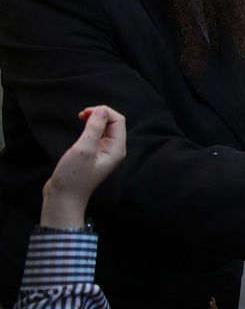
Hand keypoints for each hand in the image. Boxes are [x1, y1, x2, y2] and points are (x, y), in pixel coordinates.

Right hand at [40, 106, 126, 228]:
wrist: (63, 197)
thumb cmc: (73, 177)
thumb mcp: (83, 149)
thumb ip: (94, 129)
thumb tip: (102, 110)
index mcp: (116, 149)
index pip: (118, 120)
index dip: (104, 112)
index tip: (85, 113)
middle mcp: (114, 150)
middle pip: (114, 123)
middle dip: (100, 114)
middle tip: (82, 114)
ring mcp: (105, 153)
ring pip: (105, 128)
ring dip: (95, 120)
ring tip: (81, 117)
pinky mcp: (95, 154)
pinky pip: (98, 135)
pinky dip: (91, 127)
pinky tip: (82, 126)